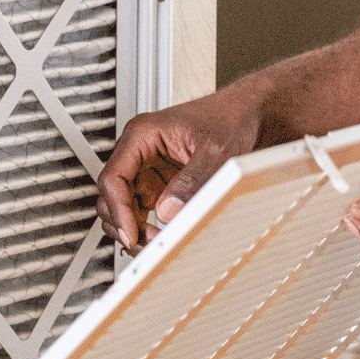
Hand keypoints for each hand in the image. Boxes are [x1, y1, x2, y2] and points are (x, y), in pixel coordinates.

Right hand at [96, 92, 261, 252]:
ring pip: (124, 206)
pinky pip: (143, 209)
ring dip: (134, 228)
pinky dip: (147, 226)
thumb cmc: (229, 118)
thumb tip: (169, 211)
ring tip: (156, 244)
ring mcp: (148, 168)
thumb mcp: (216, 149)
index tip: (131, 233)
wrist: (247, 113)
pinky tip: (162, 237)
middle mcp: (140, 151)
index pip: (113, 177)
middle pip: (112, 195)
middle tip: (147, 244)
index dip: (117, 209)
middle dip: (124, 223)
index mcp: (143, 134)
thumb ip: (193, 180)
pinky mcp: (160, 182)